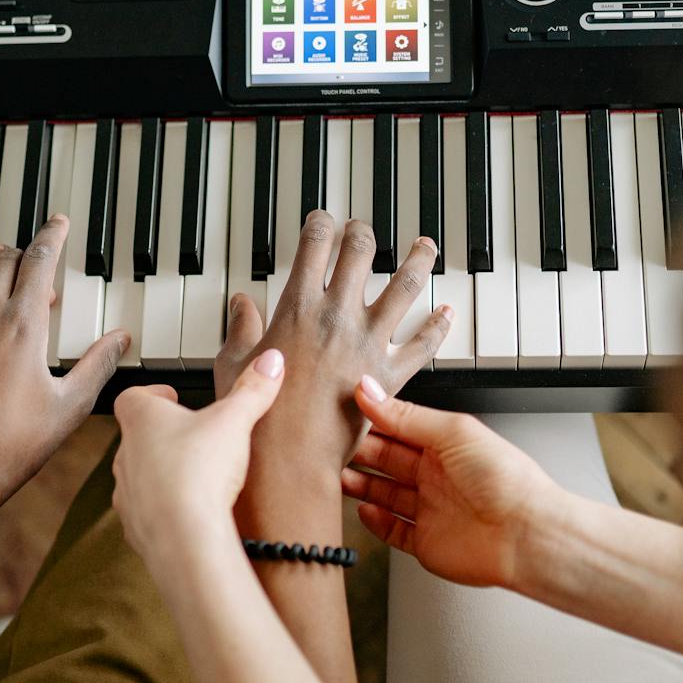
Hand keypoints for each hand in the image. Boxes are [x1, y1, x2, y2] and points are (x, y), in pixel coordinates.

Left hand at [0, 215, 127, 551]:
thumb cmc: (13, 444)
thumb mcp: (70, 405)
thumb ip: (98, 365)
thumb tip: (120, 339)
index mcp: (23, 325)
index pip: (39, 260)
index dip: (51, 235)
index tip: (58, 222)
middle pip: (4, 258)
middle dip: (24, 252)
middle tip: (38, 261)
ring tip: (1, 270)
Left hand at [112, 349, 285, 561]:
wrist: (184, 536)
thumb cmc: (199, 473)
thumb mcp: (235, 421)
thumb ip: (252, 390)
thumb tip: (271, 360)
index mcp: (143, 420)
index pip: (132, 396)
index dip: (152, 393)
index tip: (173, 395)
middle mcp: (127, 455)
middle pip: (137, 436)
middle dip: (162, 435)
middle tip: (191, 435)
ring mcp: (127, 493)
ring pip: (139, 476)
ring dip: (161, 473)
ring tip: (193, 476)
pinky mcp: (136, 527)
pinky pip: (146, 513)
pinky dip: (164, 510)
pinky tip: (189, 513)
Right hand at [214, 211, 452, 477]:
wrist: (287, 461)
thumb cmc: (258, 421)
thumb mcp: (234, 364)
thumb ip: (240, 328)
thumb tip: (240, 304)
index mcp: (298, 306)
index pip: (314, 244)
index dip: (321, 224)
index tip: (323, 221)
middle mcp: (338, 315)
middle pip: (360, 251)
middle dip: (363, 232)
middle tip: (364, 229)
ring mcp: (368, 342)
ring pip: (405, 286)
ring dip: (418, 260)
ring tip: (426, 246)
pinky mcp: (390, 375)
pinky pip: (424, 344)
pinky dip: (440, 326)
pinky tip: (447, 312)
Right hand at [340, 378, 560, 588]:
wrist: (525, 534)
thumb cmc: (505, 479)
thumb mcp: (452, 432)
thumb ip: (405, 415)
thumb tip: (368, 390)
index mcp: (445, 444)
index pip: (399, 427)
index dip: (371, 421)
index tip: (342, 412)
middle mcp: (437, 476)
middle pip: (387, 460)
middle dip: (360, 451)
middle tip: (331, 443)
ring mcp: (430, 509)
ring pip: (384, 493)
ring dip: (360, 484)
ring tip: (336, 474)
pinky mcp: (426, 541)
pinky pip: (393, 530)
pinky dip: (375, 522)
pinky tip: (362, 509)